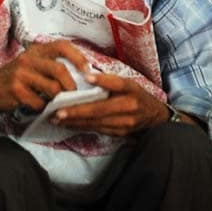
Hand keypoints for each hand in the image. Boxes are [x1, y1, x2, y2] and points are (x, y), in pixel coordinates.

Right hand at [0, 38, 87, 116]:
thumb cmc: (12, 81)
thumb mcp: (29, 66)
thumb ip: (49, 67)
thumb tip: (78, 76)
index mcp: (35, 51)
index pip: (62, 46)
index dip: (78, 57)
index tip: (87, 70)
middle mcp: (28, 59)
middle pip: (60, 70)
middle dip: (70, 86)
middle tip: (72, 95)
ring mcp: (21, 74)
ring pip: (52, 88)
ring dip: (56, 100)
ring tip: (52, 103)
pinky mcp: (16, 89)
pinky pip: (39, 102)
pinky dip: (41, 108)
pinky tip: (36, 107)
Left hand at [51, 70, 168, 135]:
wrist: (155, 118)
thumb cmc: (138, 96)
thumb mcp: (129, 83)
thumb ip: (110, 80)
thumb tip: (88, 76)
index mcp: (130, 92)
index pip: (113, 87)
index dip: (97, 87)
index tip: (81, 84)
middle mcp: (127, 109)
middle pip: (98, 111)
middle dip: (75, 113)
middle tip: (56, 113)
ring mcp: (123, 124)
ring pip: (95, 123)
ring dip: (75, 122)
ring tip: (57, 120)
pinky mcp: (119, 134)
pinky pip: (98, 130)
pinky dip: (82, 127)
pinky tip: (70, 124)